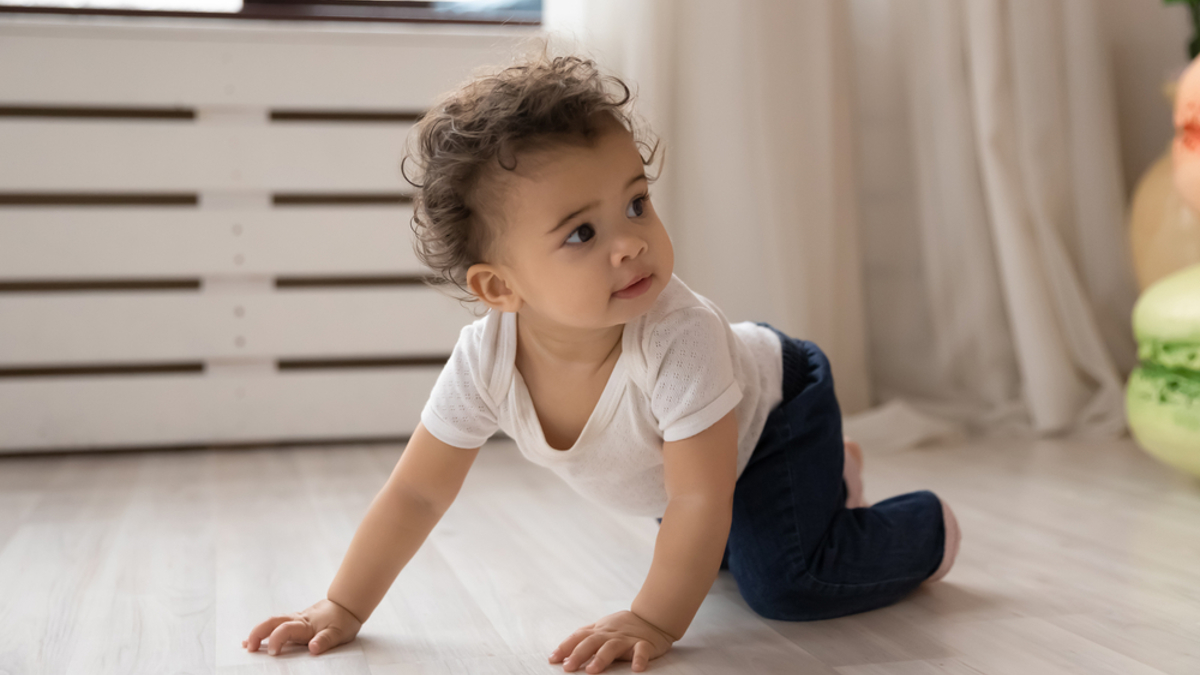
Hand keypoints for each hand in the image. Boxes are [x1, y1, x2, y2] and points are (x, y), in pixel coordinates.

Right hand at [242, 598, 363, 655]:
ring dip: (258, 632)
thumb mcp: (339, 633)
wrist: (347, 604)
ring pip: (272, 622)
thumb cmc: (343, 620)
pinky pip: (277, 625)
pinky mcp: (296, 621)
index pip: (286, 629)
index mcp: (306, 625)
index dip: (277, 640)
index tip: (273, 653)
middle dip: (258, 633)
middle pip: (272, 622)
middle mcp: (297, 620)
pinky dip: (264, 631)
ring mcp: (295, 619)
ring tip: (246, 645)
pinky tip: (255, 639)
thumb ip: (325, 640)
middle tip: (250, 648)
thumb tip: (313, 648)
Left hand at [549, 610, 675, 672]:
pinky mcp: (644, 644)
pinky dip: (639, 659)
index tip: (553, 659)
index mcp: (599, 631)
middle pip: (591, 642)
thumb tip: (563, 651)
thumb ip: (585, 637)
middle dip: (578, 654)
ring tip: (592, 670)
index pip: (578, 637)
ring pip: (612, 647)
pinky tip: (636, 669)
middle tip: (568, 667)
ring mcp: (627, 639)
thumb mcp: (602, 628)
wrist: (652, 617)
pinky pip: (642, 650)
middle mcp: (610, 634)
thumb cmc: (623, 626)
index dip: (565, 647)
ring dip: (601, 658)